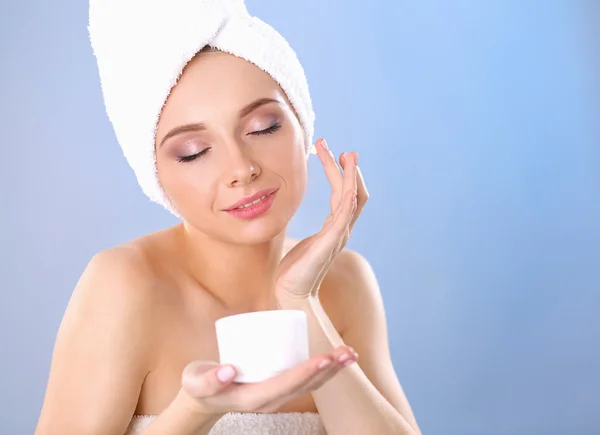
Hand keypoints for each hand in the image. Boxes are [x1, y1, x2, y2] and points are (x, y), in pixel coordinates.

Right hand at [179, 345, 358, 415]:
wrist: (203, 398)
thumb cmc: (200, 384)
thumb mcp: (197, 381)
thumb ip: (209, 378)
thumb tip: (229, 370)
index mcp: (254, 398)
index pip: (286, 385)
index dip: (307, 372)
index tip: (325, 359)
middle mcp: (270, 401)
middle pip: (305, 386)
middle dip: (329, 369)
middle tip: (349, 353)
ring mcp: (276, 397)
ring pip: (310, 385)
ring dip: (332, 370)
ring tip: (351, 354)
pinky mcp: (278, 388)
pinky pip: (305, 381)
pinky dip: (324, 370)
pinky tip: (337, 358)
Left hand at [275, 138, 368, 301]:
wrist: (291, 294)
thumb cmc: (294, 272)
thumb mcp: (303, 244)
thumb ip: (310, 233)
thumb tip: (299, 222)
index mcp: (334, 227)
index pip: (343, 193)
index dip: (339, 172)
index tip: (330, 151)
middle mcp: (341, 229)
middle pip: (351, 190)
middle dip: (343, 166)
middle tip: (327, 144)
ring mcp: (338, 236)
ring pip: (351, 198)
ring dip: (350, 175)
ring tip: (347, 154)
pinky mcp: (330, 242)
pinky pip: (344, 216)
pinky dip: (348, 198)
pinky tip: (347, 184)